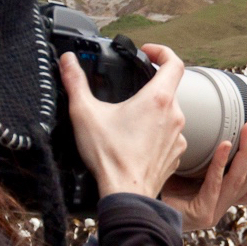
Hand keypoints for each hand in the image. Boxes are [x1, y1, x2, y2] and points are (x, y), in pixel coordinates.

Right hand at [59, 44, 186, 200]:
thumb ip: (75, 82)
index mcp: (157, 99)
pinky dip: (155, 134)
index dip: (162, 51)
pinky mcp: (175, 154)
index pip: (174, 63)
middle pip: (169, 89)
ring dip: (153, 112)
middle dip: (149, 86)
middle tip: (129, 91)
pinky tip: (136, 141)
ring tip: (129, 119)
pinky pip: (169, 136)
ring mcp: (178, 136)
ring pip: (169, 114)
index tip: (148, 53)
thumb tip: (68, 61)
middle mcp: (174, 115)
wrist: (126, 194)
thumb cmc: (110, 157)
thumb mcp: (84, 113)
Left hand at [160, 119, 246, 231]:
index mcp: (223, 197)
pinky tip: (223, 145)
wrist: (139, 207)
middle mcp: (222, 205)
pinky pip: (214, 184)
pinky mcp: (201, 213)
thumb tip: (215, 125)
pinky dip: (221, 163)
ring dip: (246, 151)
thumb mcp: (190, 168)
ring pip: (238, 180)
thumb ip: (205, 155)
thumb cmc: (161, 183)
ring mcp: (213, 211)